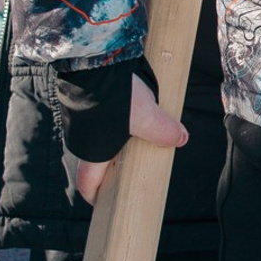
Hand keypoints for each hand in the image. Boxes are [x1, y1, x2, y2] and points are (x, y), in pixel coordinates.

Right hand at [75, 73, 188, 204]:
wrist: (94, 59)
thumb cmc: (114, 95)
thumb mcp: (148, 117)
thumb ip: (164, 132)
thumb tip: (180, 139)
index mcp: (93, 152)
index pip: (87, 183)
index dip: (95, 195)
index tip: (103, 201)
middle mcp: (82, 139)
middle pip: (96, 161)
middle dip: (113, 165)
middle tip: (131, 166)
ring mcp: (80, 120)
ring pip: (99, 138)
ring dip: (116, 139)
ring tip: (138, 134)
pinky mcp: (83, 102)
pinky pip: (100, 118)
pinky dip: (114, 118)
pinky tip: (129, 108)